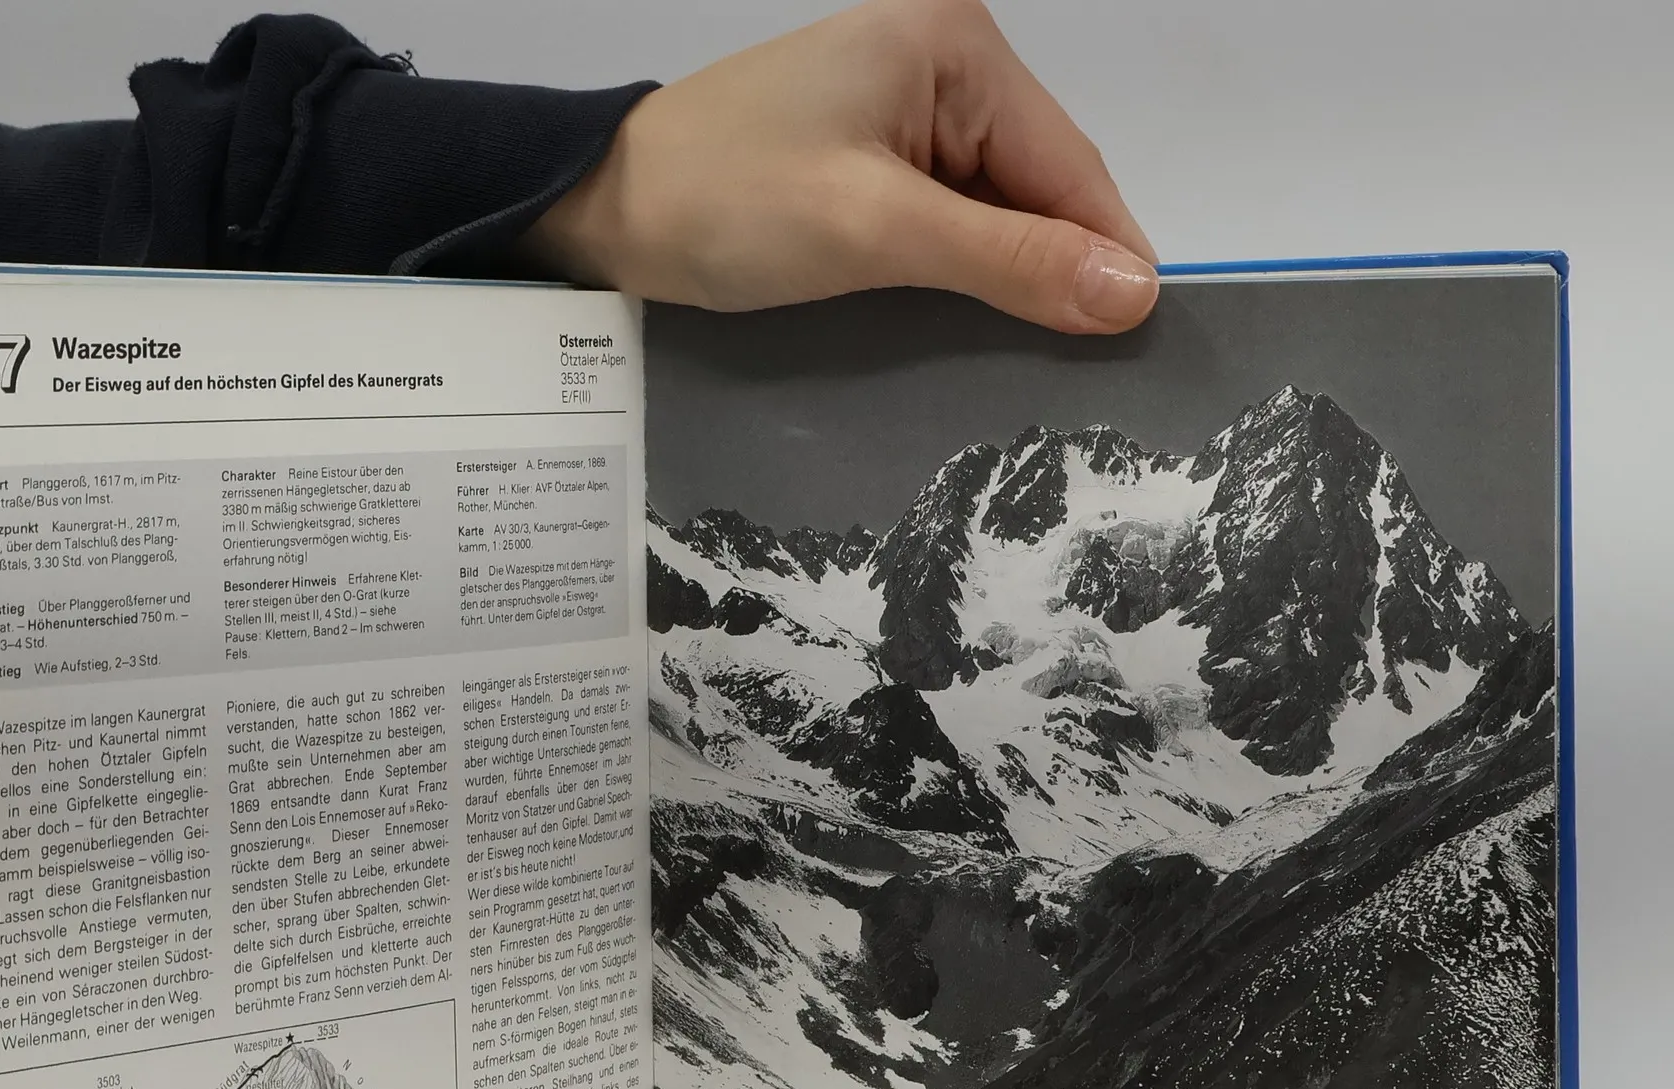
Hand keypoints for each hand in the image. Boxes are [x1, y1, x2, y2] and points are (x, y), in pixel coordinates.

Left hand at [524, 0, 1157, 332]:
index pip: (1068, 166)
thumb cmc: (728, 202)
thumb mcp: (877, 231)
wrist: (600, 212)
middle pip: (1036, 191)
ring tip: (1035, 373)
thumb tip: (1136, 293)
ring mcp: (902, 116)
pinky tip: (967, 337)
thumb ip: (1008, 259)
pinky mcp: (868, 164)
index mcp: (956, 48)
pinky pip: (943, 228)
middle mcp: (941, 66)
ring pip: (992, 217)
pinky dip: (957, 280)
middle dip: (1055, 276)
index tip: (1145, 347)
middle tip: (1087, 384)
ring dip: (1007, 287)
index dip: (1107, 257)